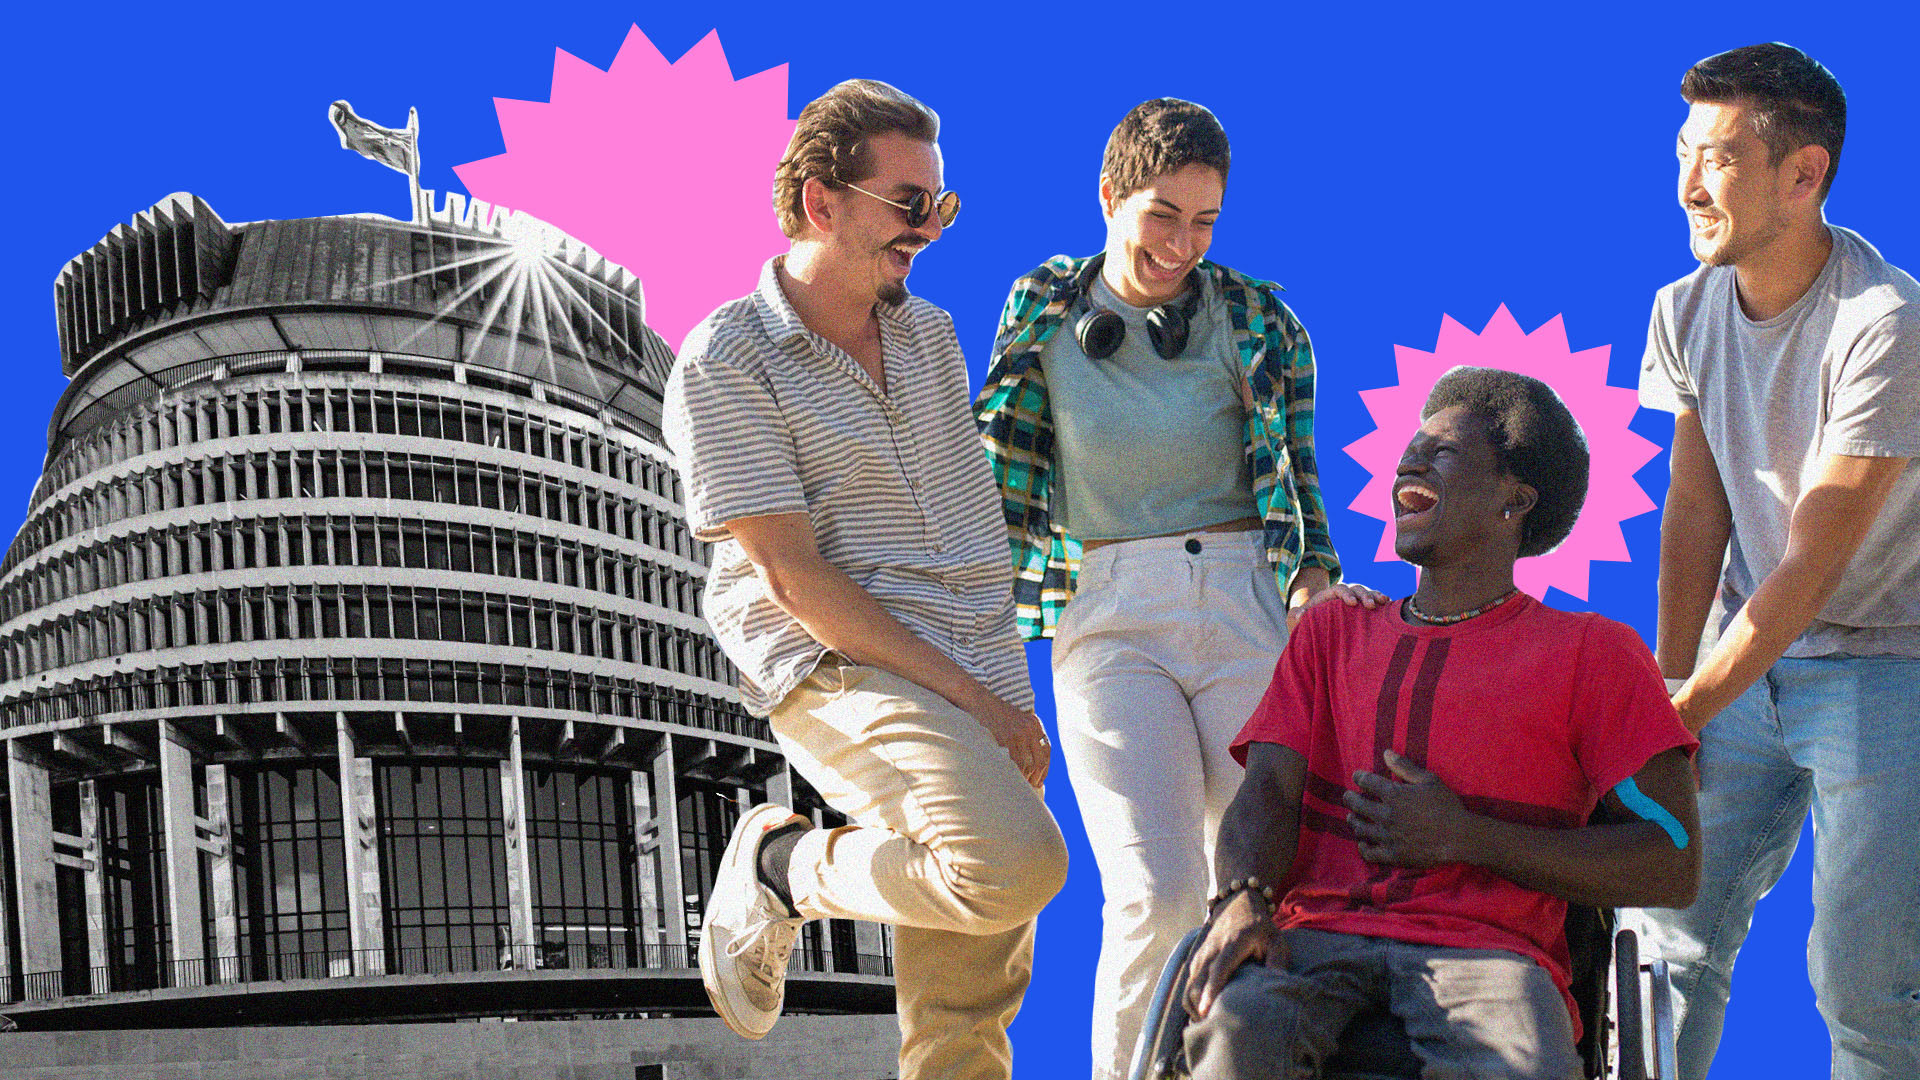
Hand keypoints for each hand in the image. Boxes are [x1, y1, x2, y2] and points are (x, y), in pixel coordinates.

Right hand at [970, 696, 1050, 785]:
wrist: (976, 700)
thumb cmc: (992, 713)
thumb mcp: (1015, 720)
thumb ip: (1025, 735)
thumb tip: (1030, 764)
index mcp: (1034, 723)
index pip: (1046, 751)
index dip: (1044, 769)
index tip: (1039, 781)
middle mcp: (1029, 728)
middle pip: (1039, 760)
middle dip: (1035, 777)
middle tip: (1029, 787)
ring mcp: (1018, 733)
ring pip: (1026, 764)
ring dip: (1023, 777)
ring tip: (1017, 785)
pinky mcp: (1005, 738)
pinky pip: (1012, 762)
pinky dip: (1012, 773)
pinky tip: (1008, 777)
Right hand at [1183, 890, 1286, 1019]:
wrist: (1237, 905)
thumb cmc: (1260, 928)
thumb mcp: (1276, 940)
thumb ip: (1278, 961)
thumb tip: (1277, 983)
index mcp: (1232, 944)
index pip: (1218, 969)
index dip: (1211, 990)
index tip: (1206, 1010)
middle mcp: (1211, 949)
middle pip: (1196, 981)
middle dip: (1199, 1006)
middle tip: (1211, 1027)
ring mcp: (1201, 955)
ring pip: (1189, 985)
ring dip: (1194, 1006)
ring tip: (1208, 1024)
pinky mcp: (1196, 960)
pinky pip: (1188, 984)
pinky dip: (1192, 1000)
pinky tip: (1203, 1013)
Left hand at [1287, 582, 1390, 630]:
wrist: (1315, 623)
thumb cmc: (1306, 622)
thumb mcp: (1299, 618)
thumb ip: (1297, 615)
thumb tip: (1298, 616)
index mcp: (1329, 596)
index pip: (1339, 589)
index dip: (1346, 594)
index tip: (1352, 603)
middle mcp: (1344, 595)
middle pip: (1356, 589)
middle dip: (1364, 595)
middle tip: (1371, 605)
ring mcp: (1355, 600)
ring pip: (1367, 593)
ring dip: (1376, 596)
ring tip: (1384, 601)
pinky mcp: (1362, 609)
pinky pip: (1374, 602)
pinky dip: (1381, 601)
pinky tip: (1390, 605)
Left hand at [1343, 750, 1475, 868]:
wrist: (1459, 838)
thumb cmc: (1446, 806)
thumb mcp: (1429, 780)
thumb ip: (1405, 767)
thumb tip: (1386, 752)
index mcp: (1394, 795)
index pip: (1367, 782)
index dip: (1359, 777)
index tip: (1357, 777)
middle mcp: (1386, 815)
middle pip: (1357, 805)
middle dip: (1349, 799)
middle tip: (1347, 797)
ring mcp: (1387, 836)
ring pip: (1360, 828)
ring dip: (1353, 821)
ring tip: (1352, 818)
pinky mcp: (1393, 855)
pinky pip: (1369, 853)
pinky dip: (1363, 847)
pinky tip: (1363, 843)